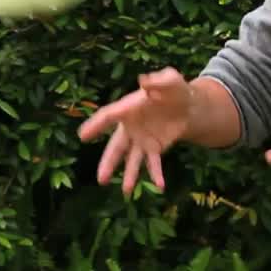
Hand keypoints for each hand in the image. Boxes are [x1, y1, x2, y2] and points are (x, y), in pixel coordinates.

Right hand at [77, 67, 193, 195]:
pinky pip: (154, 163)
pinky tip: (160, 186)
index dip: (95, 125)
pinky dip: (156, 174)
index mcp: (128, 108)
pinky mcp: (155, 148)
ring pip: (131, 160)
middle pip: (116, 147)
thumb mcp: (169, 79)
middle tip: (101, 179)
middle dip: (108, 163)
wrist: (187, 104)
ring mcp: (141, 140)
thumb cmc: (173, 89)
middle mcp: (130, 127)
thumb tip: (144, 81)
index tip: (82, 136)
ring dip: (130, 175)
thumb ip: (158, 80)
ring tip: (127, 192)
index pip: (109, 116)